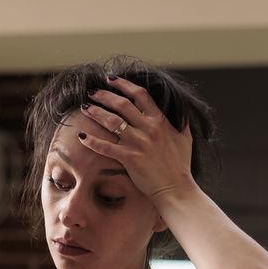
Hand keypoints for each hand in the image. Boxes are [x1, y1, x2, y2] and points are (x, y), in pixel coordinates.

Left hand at [79, 75, 195, 202]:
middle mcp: (148, 129)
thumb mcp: (185, 138)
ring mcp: (138, 143)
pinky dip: (93, 141)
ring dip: (96, 113)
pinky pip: (106, 147)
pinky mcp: (130, 159)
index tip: (110, 79)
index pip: (139, 94)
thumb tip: (182, 108)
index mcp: (160, 121)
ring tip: (85, 108)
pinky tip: (82, 137)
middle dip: (104, 95)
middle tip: (92, 92)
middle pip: (121, 104)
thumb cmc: (181, 165)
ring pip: (111, 122)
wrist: (176, 189)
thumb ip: (182, 121)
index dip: (123, 84)